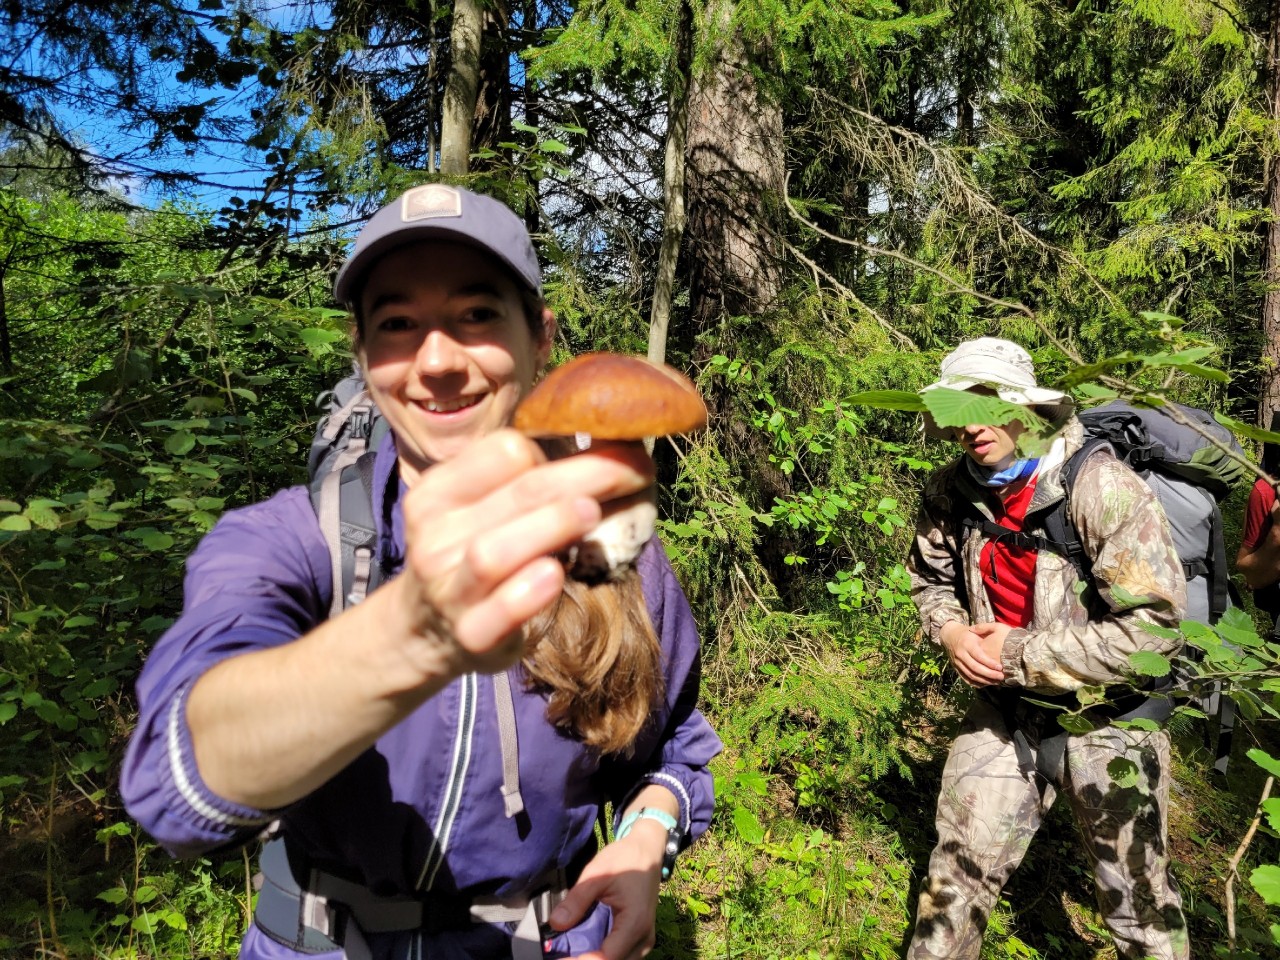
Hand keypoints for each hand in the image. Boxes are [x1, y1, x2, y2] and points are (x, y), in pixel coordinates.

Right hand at [389, 430, 654, 681]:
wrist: (424, 632)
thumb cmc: (469, 556)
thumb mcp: (477, 511)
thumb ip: (525, 482)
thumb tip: (610, 446)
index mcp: (439, 492)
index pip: (504, 450)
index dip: (559, 447)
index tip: (603, 451)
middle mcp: (436, 536)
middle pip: (518, 492)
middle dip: (585, 475)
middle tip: (635, 469)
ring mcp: (448, 588)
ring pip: (495, 551)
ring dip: (551, 526)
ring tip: (591, 513)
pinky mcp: (470, 634)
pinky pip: (496, 613)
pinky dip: (525, 594)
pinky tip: (554, 575)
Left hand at [550, 826, 664, 959]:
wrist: (647, 851)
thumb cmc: (625, 859)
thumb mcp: (596, 874)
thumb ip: (577, 900)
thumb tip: (555, 924)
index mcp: (635, 924)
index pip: (605, 958)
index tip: (559, 958)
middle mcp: (643, 939)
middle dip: (585, 959)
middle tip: (561, 953)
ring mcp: (644, 941)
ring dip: (594, 957)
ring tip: (570, 950)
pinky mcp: (640, 939)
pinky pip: (621, 955)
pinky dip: (602, 953)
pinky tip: (584, 946)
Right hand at [939, 620, 1005, 686]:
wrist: (950, 636)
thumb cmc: (967, 633)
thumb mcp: (976, 630)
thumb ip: (986, 635)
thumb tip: (999, 641)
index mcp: (966, 644)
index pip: (979, 656)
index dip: (989, 663)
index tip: (1000, 667)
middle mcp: (960, 654)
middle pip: (975, 668)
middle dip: (989, 674)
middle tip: (1001, 677)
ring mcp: (957, 662)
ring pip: (971, 675)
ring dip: (984, 680)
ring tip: (997, 682)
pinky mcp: (956, 668)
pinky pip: (966, 679)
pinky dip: (976, 683)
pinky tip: (986, 684)